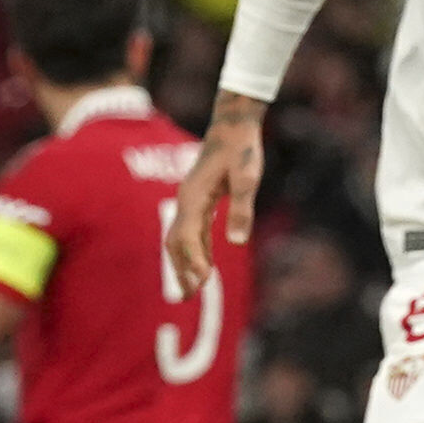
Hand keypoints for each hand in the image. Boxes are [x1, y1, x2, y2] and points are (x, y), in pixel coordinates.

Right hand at [166, 103, 263, 293]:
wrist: (233, 124)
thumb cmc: (241, 149)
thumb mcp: (247, 178)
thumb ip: (241, 209)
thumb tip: (237, 242)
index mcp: (194, 196)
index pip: (187, 236)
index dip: (194, 261)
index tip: (204, 283)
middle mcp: (187, 200)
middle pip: (176, 242)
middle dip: (181, 270)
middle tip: (188, 298)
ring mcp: (190, 200)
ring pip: (181, 239)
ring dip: (186, 264)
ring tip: (193, 290)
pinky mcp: (199, 199)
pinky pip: (192, 231)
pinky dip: (195, 250)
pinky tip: (204, 265)